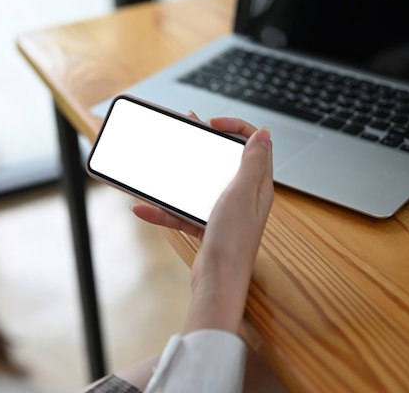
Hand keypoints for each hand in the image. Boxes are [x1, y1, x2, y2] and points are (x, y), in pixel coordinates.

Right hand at [132, 113, 273, 333]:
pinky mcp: (206, 228)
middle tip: (186, 132)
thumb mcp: (243, 194)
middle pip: (224, 161)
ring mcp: (224, 213)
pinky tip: (144, 208)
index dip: (236, 128)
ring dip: (179, 176)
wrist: (217, 283)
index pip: (254, 145)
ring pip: (200, 185)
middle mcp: (244, 197)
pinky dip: (164, 209)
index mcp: (258, 186)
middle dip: (204, 145)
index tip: (212, 124)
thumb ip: (252, 163)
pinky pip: (183, 212)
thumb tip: (264, 133)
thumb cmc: (233, 242)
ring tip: (160, 164)